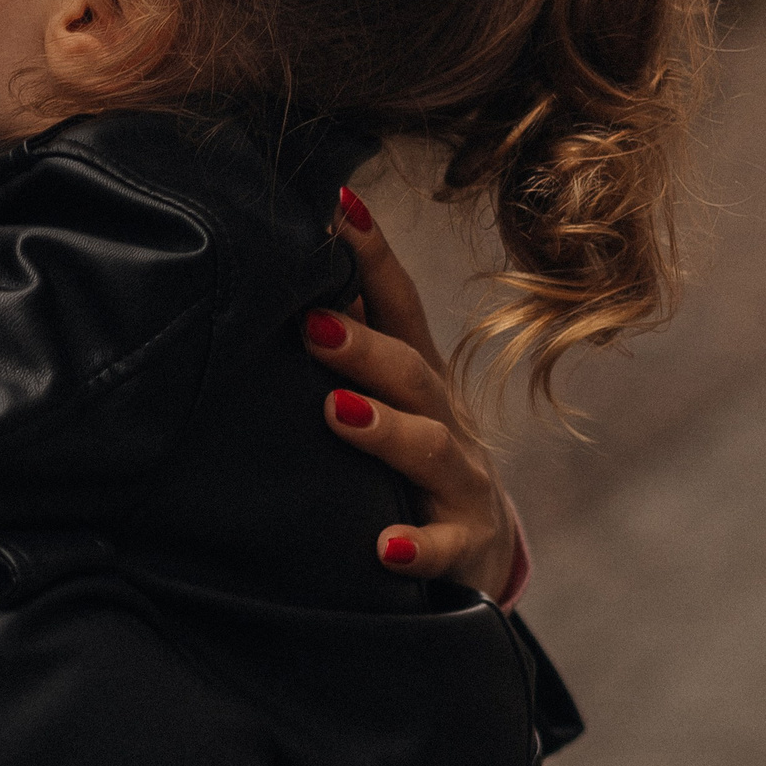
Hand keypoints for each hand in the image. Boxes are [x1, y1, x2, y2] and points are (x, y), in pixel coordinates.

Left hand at [304, 185, 519, 600]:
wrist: (480, 561)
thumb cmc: (410, 467)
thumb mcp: (391, 404)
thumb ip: (350, 351)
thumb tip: (285, 282)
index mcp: (419, 380)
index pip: (400, 308)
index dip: (374, 256)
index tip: (340, 205)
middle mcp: (446, 421)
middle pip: (411, 373)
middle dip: (364, 347)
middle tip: (311, 325)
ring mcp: (462, 483)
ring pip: (431, 449)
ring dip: (386, 431)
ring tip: (339, 415)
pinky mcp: (468, 547)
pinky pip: (446, 547)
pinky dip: (418, 546)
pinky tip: (384, 547)